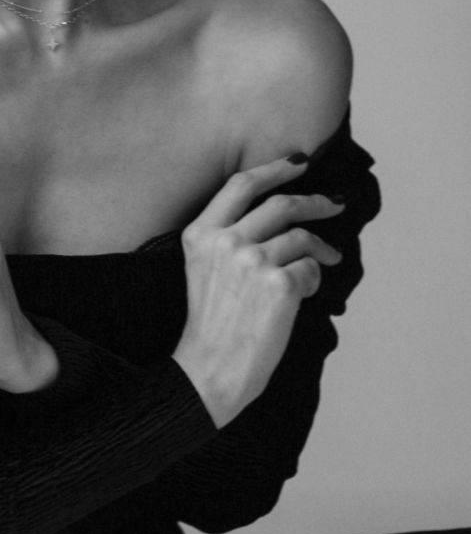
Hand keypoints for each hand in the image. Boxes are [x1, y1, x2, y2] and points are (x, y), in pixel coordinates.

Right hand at [173, 155, 344, 428]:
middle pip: (280, 204)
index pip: (241, 185)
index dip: (275, 169)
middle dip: (315, 202)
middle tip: (333, 205)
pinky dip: (315, 278)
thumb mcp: (202, 268)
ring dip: (321, 248)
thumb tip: (280, 213)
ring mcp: (253, 262)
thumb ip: (228, 236)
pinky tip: (307, 292)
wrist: (209, 369)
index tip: (298, 164)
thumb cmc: (210, 324)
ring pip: (301, 237)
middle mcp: (226, 241)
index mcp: (200, 233)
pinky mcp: (279, 286)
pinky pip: (310, 269)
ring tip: (329, 259)